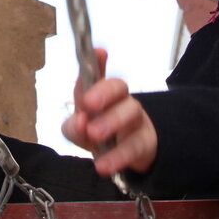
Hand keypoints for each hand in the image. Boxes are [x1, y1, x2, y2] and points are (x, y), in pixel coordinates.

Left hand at [61, 48, 157, 175]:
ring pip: (130, 112)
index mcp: (101, 92)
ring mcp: (135, 119)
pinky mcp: (145, 142)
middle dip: (103, 92)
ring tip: (93, 133)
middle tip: (88, 104)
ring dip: (111, 121)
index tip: (97, 53)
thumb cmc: (100, 133)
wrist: (125, 157)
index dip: (96, 62)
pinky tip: (103, 165)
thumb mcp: (81, 130)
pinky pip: (134, 146)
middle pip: (118, 87)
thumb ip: (74, 126)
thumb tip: (79, 121)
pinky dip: (118, 156)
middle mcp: (120, 100)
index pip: (97, 74)